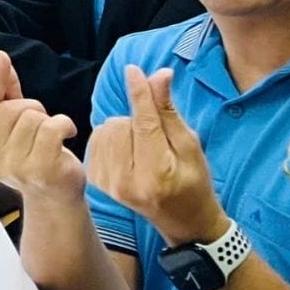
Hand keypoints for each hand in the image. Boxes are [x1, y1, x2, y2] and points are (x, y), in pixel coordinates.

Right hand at [0, 48, 85, 201]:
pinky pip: (52, 127)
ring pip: (33, 117)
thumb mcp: (10, 118)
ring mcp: (11, 168)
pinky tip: (64, 137)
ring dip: (48, 120)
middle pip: (11, 108)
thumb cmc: (31, 154)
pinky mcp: (40, 171)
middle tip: (37, 128)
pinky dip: (64, 125)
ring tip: (49, 139)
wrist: (54, 195)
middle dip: (31, 109)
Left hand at [88, 66, 225, 244]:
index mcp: (156, 174)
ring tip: (144, 150)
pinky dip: (111, 138)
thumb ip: (169, 112)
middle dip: (140, 122)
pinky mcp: (96, 181)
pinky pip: (97, 139)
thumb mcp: (190, 147)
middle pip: (122, 123)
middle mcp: (126, 181)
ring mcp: (107, 184)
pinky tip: (128, 153)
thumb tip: (158, 75)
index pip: (144, 124)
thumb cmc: (194, 182)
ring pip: (107, 128)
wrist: (182, 220)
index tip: (133, 70)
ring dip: (124, 130)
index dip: (140, 94)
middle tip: (158, 143)